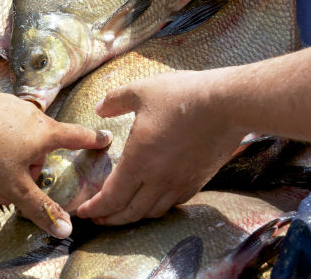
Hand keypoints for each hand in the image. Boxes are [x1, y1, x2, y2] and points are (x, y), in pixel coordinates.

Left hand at [0, 93, 110, 237]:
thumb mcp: (14, 186)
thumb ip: (40, 207)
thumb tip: (65, 228)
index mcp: (45, 133)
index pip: (77, 136)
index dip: (93, 139)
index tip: (105, 137)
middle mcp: (33, 114)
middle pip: (43, 142)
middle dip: (32, 162)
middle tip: (14, 179)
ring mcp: (12, 105)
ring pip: (21, 134)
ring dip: (13, 152)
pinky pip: (3, 124)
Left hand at [76, 70, 243, 224]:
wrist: (227, 104)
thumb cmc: (182, 96)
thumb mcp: (141, 91)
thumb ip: (115, 101)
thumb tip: (99, 109)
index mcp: (139, 161)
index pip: (112, 197)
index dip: (95, 208)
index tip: (83, 211)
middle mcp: (158, 179)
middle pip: (129, 213)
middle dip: (109, 219)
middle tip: (97, 219)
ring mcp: (179, 182)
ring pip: (152, 212)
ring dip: (133, 217)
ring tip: (122, 212)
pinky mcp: (197, 181)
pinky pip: (173, 203)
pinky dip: (157, 207)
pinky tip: (153, 200)